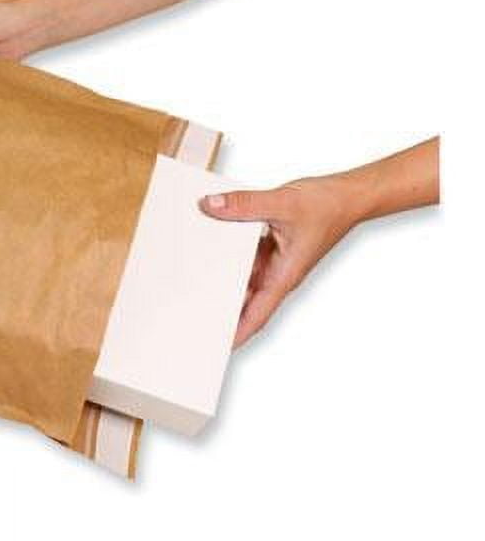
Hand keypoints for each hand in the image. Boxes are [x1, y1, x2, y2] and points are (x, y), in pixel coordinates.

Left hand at [199, 175, 360, 348]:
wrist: (349, 194)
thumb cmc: (328, 206)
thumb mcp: (282, 203)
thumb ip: (245, 205)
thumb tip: (212, 206)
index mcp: (284, 276)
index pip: (256, 315)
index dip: (236, 333)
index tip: (215, 346)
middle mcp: (278, 273)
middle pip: (245, 299)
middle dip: (221, 308)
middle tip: (191, 314)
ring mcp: (274, 260)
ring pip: (243, 276)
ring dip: (222, 278)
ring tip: (191, 280)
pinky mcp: (272, 246)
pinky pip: (245, 254)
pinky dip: (228, 253)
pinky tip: (208, 245)